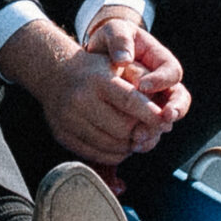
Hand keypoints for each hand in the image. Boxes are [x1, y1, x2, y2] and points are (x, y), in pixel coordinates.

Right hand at [0, 15, 184, 181]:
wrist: (54, 73)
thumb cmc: (95, 69)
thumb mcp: (118, 65)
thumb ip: (142, 85)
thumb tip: (164, 118)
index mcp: (97, 79)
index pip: (130, 101)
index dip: (151, 115)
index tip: (166, 122)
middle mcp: (80, 99)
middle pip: (123, 128)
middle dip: (142, 132)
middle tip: (153, 131)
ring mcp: (69, 120)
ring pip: (111, 146)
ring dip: (129, 145)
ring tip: (136, 136)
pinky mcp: (63, 136)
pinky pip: (96, 155)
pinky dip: (114, 153)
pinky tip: (119, 143)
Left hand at [85, 13, 188, 148]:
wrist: (97, 58)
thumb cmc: (110, 40)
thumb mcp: (114, 31)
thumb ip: (120, 38)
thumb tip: (124, 59)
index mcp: (161, 61)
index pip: (172, 72)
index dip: (160, 80)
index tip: (142, 85)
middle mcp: (164, 84)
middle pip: (180, 98)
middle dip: (175, 109)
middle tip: (165, 117)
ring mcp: (155, 101)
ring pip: (167, 118)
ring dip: (158, 129)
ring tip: (144, 136)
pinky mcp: (143, 116)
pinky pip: (151, 129)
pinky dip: (145, 137)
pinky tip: (133, 144)